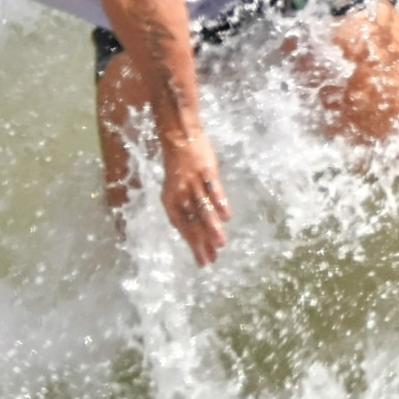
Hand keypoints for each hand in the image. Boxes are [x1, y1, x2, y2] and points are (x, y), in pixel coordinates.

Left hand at [160, 128, 230, 266]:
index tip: (203, 261)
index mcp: (171, 200)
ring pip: (203, 209)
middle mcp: (180, 194)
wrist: (180, 137)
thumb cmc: (180, 166)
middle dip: (202, 243)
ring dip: (212, 227)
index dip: (193, 245)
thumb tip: (199, 230)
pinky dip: (220, 202)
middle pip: (193, 222)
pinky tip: (227, 217)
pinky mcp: (206, 171)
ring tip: (221, 244)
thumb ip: (187, 208)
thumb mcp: (177, 189)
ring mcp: (193, 182)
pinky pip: (213, 189)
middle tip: (211, 260)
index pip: (183, 227)